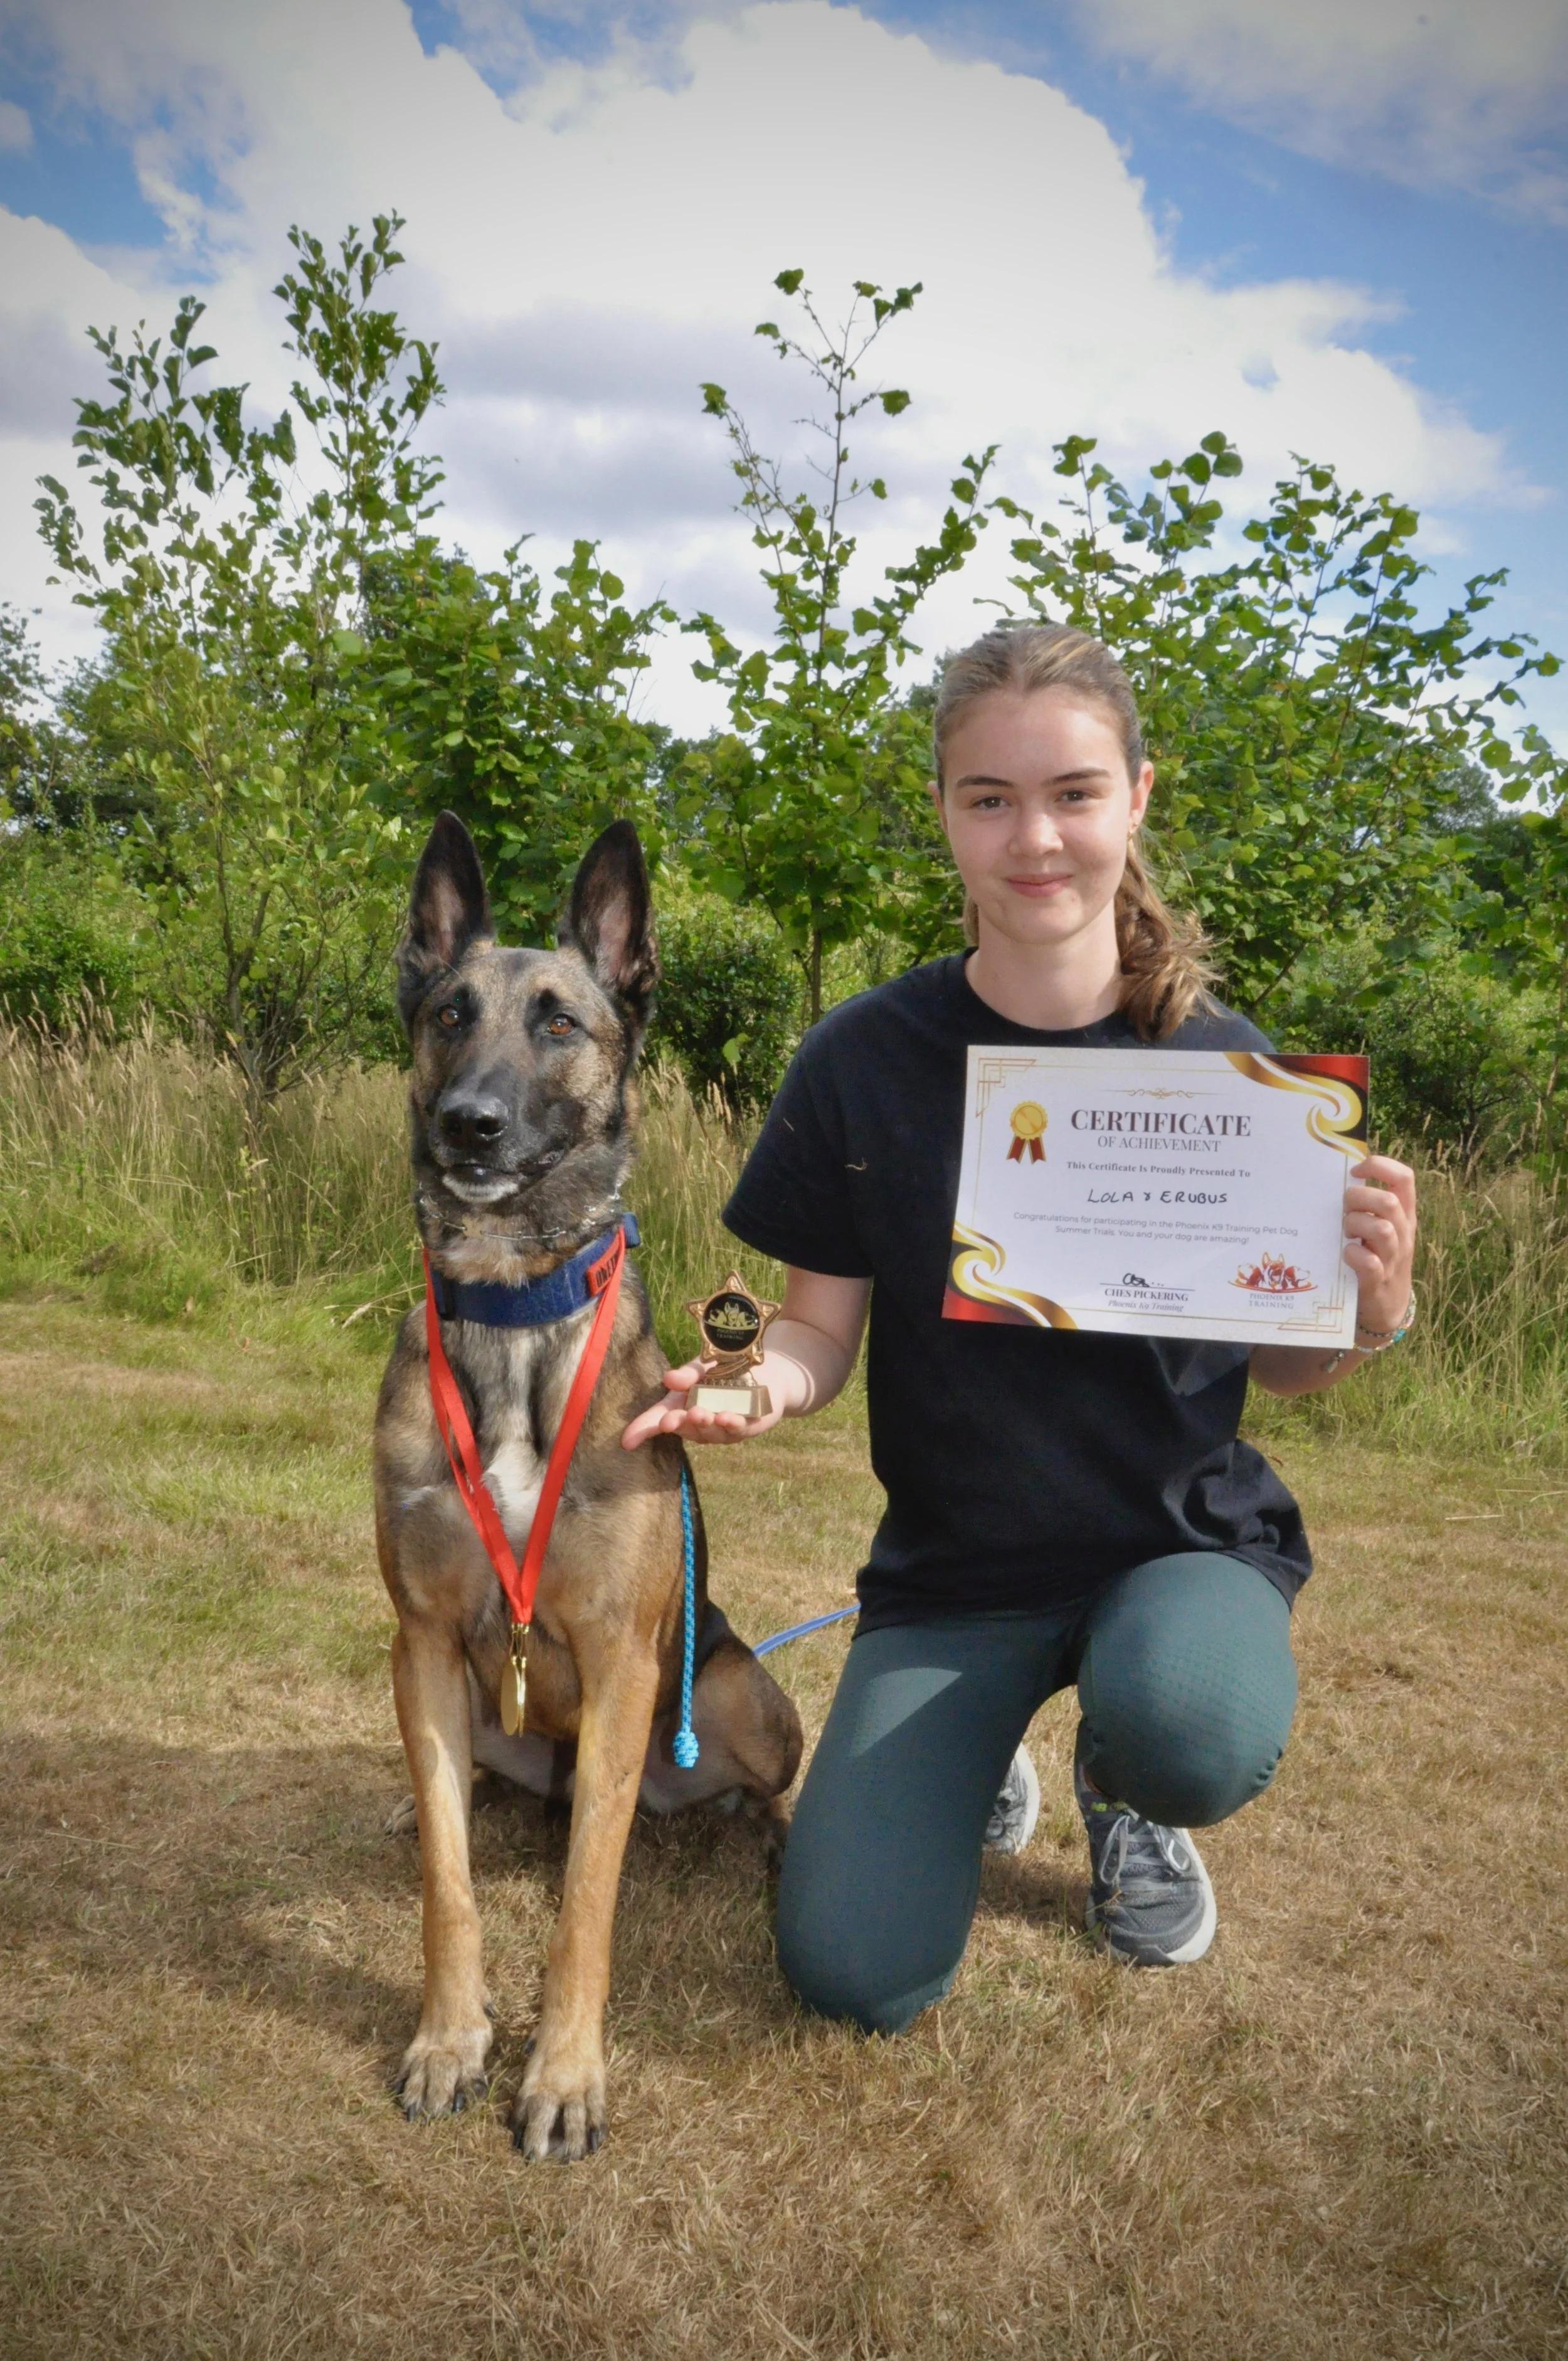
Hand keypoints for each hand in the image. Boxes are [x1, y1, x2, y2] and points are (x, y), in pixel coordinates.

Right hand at [620, 1361, 785, 1449]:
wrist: (768, 1372)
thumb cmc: (727, 1371)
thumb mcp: (702, 1367)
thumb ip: (687, 1374)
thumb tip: (670, 1379)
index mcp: (682, 1407)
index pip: (658, 1420)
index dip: (642, 1430)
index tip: (626, 1441)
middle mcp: (699, 1422)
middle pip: (683, 1427)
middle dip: (676, 1424)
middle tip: (669, 1421)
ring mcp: (722, 1428)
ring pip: (709, 1432)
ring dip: (703, 1423)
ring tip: (699, 1414)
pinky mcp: (746, 1427)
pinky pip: (736, 1428)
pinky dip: (731, 1423)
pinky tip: (726, 1416)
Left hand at [1343, 1154, 1416, 1334]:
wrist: (1388, 1307)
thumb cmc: (1377, 1258)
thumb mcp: (1381, 1228)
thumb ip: (1369, 1205)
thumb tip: (1340, 1177)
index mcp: (1404, 1215)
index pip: (1405, 1178)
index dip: (1380, 1166)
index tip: (1356, 1172)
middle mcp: (1403, 1233)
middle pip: (1389, 1202)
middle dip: (1359, 1198)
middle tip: (1344, 1209)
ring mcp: (1393, 1258)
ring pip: (1382, 1229)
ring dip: (1356, 1225)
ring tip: (1346, 1233)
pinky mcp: (1378, 1280)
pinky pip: (1369, 1263)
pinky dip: (1353, 1255)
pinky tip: (1346, 1254)